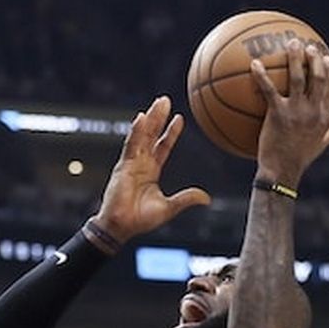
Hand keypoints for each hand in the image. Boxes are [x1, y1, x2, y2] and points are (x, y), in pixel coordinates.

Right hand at [91, 95, 210, 241]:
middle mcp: (142, 164)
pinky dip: (136, 131)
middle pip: (152, 135)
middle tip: (165, 100)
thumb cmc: (141, 220)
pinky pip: (131, 145)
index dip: (171, 133)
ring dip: (151, 118)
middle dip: (159, 117)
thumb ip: (186, 199)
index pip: (163, 146)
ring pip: (143, 136)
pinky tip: (141, 118)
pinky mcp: (123, 166)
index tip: (179, 118)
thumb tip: (206, 198)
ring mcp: (132, 163)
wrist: (122, 227)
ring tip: (158, 102)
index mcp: (152, 171)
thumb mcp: (169, 208)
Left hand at [251, 38, 328, 188]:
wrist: (282, 173)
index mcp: (324, 117)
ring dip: (295, 59)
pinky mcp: (278, 115)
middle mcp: (314, 111)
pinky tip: (254, 64)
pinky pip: (270, 90)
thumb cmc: (298, 161)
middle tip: (307, 46)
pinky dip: (262, 75)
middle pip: (318, 78)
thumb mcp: (319, 146)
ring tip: (290, 44)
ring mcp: (297, 112)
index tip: (326, 57)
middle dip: (314, 59)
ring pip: (299, 78)